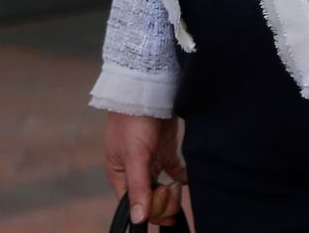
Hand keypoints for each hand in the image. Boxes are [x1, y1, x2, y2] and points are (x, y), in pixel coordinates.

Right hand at [103, 111, 186, 226]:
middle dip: (163, 200)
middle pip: (151, 199)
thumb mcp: (134, 156)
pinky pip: (175, 171)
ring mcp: (151, 161)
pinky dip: (182, 178)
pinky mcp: (165, 150)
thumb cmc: (133, 120)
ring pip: (163, 188)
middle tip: (173, 190)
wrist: (148, 88)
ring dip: (172, 192)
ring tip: (177, 186)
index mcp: (121, 175)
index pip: (135, 204)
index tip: (165, 200)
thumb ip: (138, 187)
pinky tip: (187, 179)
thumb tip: (138, 219)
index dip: (151, 208)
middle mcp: (135, 171)